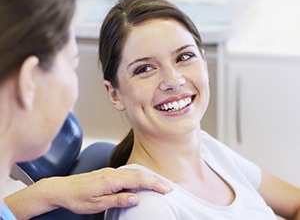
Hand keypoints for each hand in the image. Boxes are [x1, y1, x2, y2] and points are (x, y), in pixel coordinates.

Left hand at [5, 167, 171, 218]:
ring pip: (134, 171)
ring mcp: (110, 171)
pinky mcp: (108, 173)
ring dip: (148, 176)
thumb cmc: (76, 198)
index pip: (138, 179)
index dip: (154, 184)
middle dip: (155, 179)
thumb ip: (117, 199)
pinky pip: (128, 172)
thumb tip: (136, 198)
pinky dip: (139, 175)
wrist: (62, 189)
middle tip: (169, 186)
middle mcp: (112, 172)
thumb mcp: (96, 204)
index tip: (166, 189)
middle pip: (139, 173)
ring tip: (159, 183)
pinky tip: (142, 179)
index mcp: (111, 180)